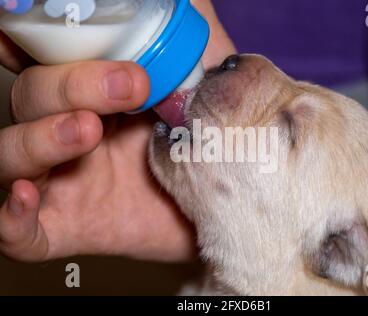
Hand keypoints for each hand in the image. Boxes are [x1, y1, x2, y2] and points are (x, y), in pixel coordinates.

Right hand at [0, 1, 235, 261]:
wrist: (226, 201)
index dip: (23, 38)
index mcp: (91, 91)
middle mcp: (66, 129)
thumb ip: (185, 31)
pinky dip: (8, 217)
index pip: (36, 58)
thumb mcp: (204, 76)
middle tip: (132, 85)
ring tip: (87, 130)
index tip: (44, 22)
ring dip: (37, 137)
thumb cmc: (210, 138)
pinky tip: (27, 198)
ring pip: (8, 156)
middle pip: (28, 96)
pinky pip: (16, 232)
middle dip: (70, 85)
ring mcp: (62, 181)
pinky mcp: (66, 228)